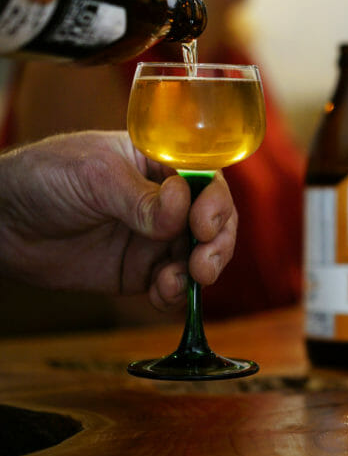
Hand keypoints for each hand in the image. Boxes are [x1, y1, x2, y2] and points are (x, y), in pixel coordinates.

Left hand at [0, 131, 236, 311]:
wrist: (0, 222)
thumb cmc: (44, 177)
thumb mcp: (94, 176)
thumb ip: (139, 197)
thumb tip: (182, 205)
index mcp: (161, 164)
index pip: (206, 180)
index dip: (215, 203)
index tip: (204, 224)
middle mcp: (166, 200)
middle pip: (214, 221)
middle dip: (217, 243)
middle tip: (204, 264)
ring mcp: (155, 237)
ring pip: (199, 255)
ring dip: (201, 270)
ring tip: (182, 280)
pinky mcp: (139, 271)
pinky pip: (171, 283)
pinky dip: (175, 292)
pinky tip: (161, 292)